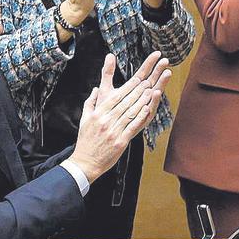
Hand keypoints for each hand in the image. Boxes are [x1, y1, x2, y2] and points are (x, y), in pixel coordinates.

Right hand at [68, 51, 171, 181]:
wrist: (85, 161)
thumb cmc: (86, 140)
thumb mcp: (84, 119)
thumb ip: (91, 102)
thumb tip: (96, 89)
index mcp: (99, 113)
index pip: (116, 96)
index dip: (129, 86)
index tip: (139, 77)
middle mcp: (106, 120)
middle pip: (126, 102)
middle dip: (139, 89)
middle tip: (151, 78)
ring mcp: (114, 131)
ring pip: (131, 112)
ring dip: (143, 100)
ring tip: (153, 89)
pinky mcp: (120, 141)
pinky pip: (132, 127)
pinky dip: (140, 117)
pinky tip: (148, 108)